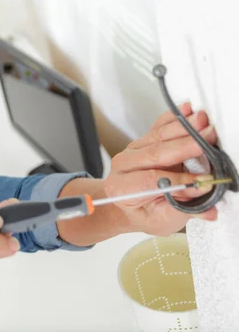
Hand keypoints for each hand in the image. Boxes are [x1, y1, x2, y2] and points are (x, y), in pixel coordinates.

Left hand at [104, 102, 218, 235]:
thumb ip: (183, 211)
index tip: (205, 181)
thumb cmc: (146, 213)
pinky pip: (160, 125)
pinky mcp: (145, 139)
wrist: (131, 204)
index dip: (179, 179)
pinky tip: (189, 111)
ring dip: (184, 128)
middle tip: (209, 140)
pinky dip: (175, 118)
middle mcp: (124, 164)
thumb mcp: (162, 220)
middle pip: (156, 152)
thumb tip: (208, 208)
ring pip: (159, 136)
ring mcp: (134, 149)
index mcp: (122, 186)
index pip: (150, 179)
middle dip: (186, 145)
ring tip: (204, 122)